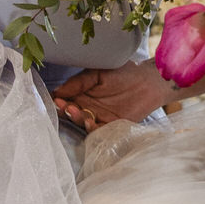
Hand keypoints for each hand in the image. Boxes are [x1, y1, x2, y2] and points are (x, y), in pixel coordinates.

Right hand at [52, 60, 173, 132]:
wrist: (148, 81)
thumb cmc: (124, 72)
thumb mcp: (97, 72)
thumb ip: (78, 82)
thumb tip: (57, 92)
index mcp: (82, 93)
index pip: (65, 99)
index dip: (59, 101)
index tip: (56, 99)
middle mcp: (88, 106)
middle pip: (70, 112)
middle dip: (65, 111)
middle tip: (65, 106)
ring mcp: (98, 117)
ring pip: (82, 122)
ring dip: (77, 118)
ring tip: (76, 111)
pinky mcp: (110, 126)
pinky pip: (97, 131)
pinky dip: (91, 129)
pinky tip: (89, 122)